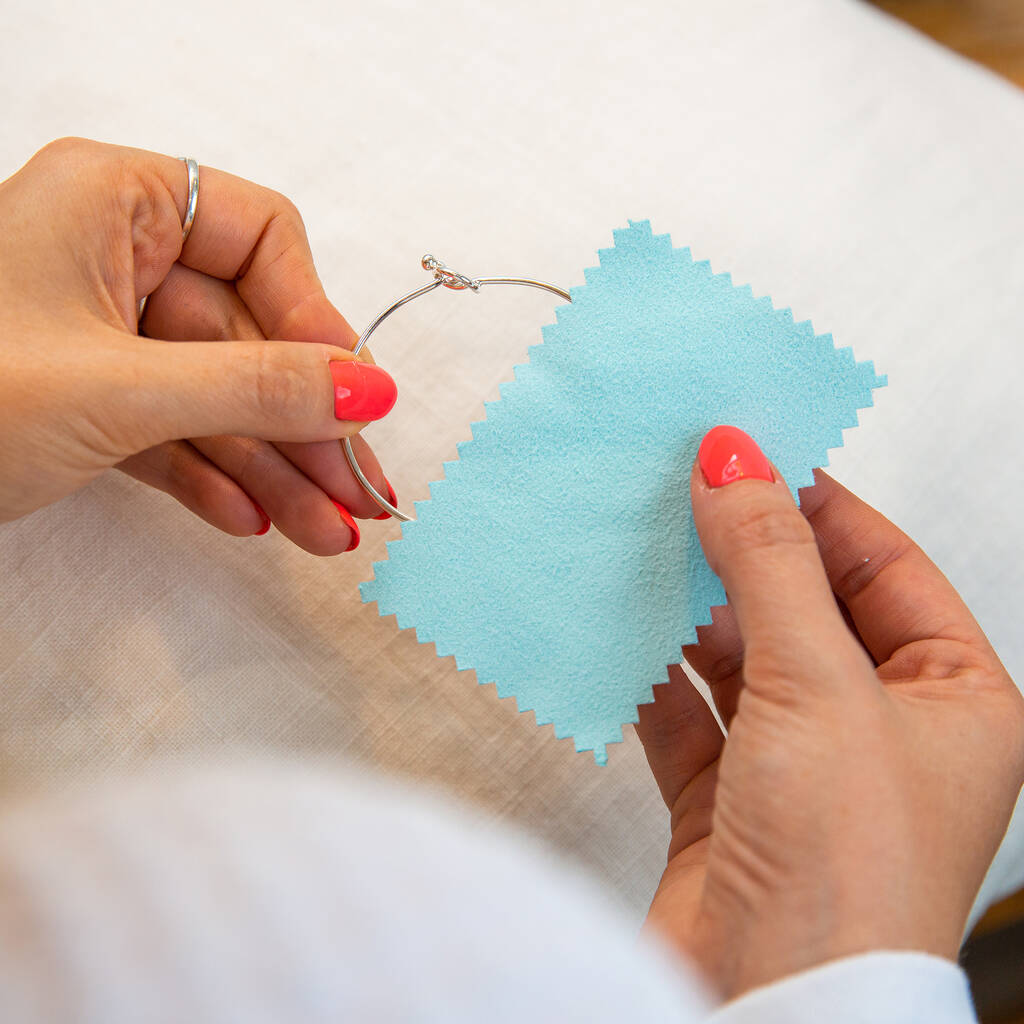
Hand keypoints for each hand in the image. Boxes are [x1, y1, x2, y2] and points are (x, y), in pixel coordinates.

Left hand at [0, 138, 396, 553]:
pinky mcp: (87, 399)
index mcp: (114, 201)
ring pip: (216, 396)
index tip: (355, 394)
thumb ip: (258, 387)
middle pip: (248, 335)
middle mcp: (113, 257)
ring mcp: (101, 333)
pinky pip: (172, 431)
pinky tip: (252, 522)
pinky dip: (211, 477)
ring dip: (273, 468)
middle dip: (304, 425)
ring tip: (326, 534)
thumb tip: (373, 388)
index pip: (261, 237)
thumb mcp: (121, 388)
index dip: (316, 316)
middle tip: (360, 492)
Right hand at [636, 426, 1023, 997]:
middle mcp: (882, 730)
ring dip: (693, 611)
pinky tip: (621, 630)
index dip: (819, 504)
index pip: (886, 566)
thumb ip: (769, 563)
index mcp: (954, 699)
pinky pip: (690, 713)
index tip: (752, 452)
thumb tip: (735, 457)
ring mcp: (801, 765)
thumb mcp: (818, 682)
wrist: (768, 1009)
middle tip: (687, 488)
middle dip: (746, 553)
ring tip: (645, 545)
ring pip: (741, 657)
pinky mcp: (729, 801)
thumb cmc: (844, 863)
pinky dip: (656, 674)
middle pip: (806, 607)